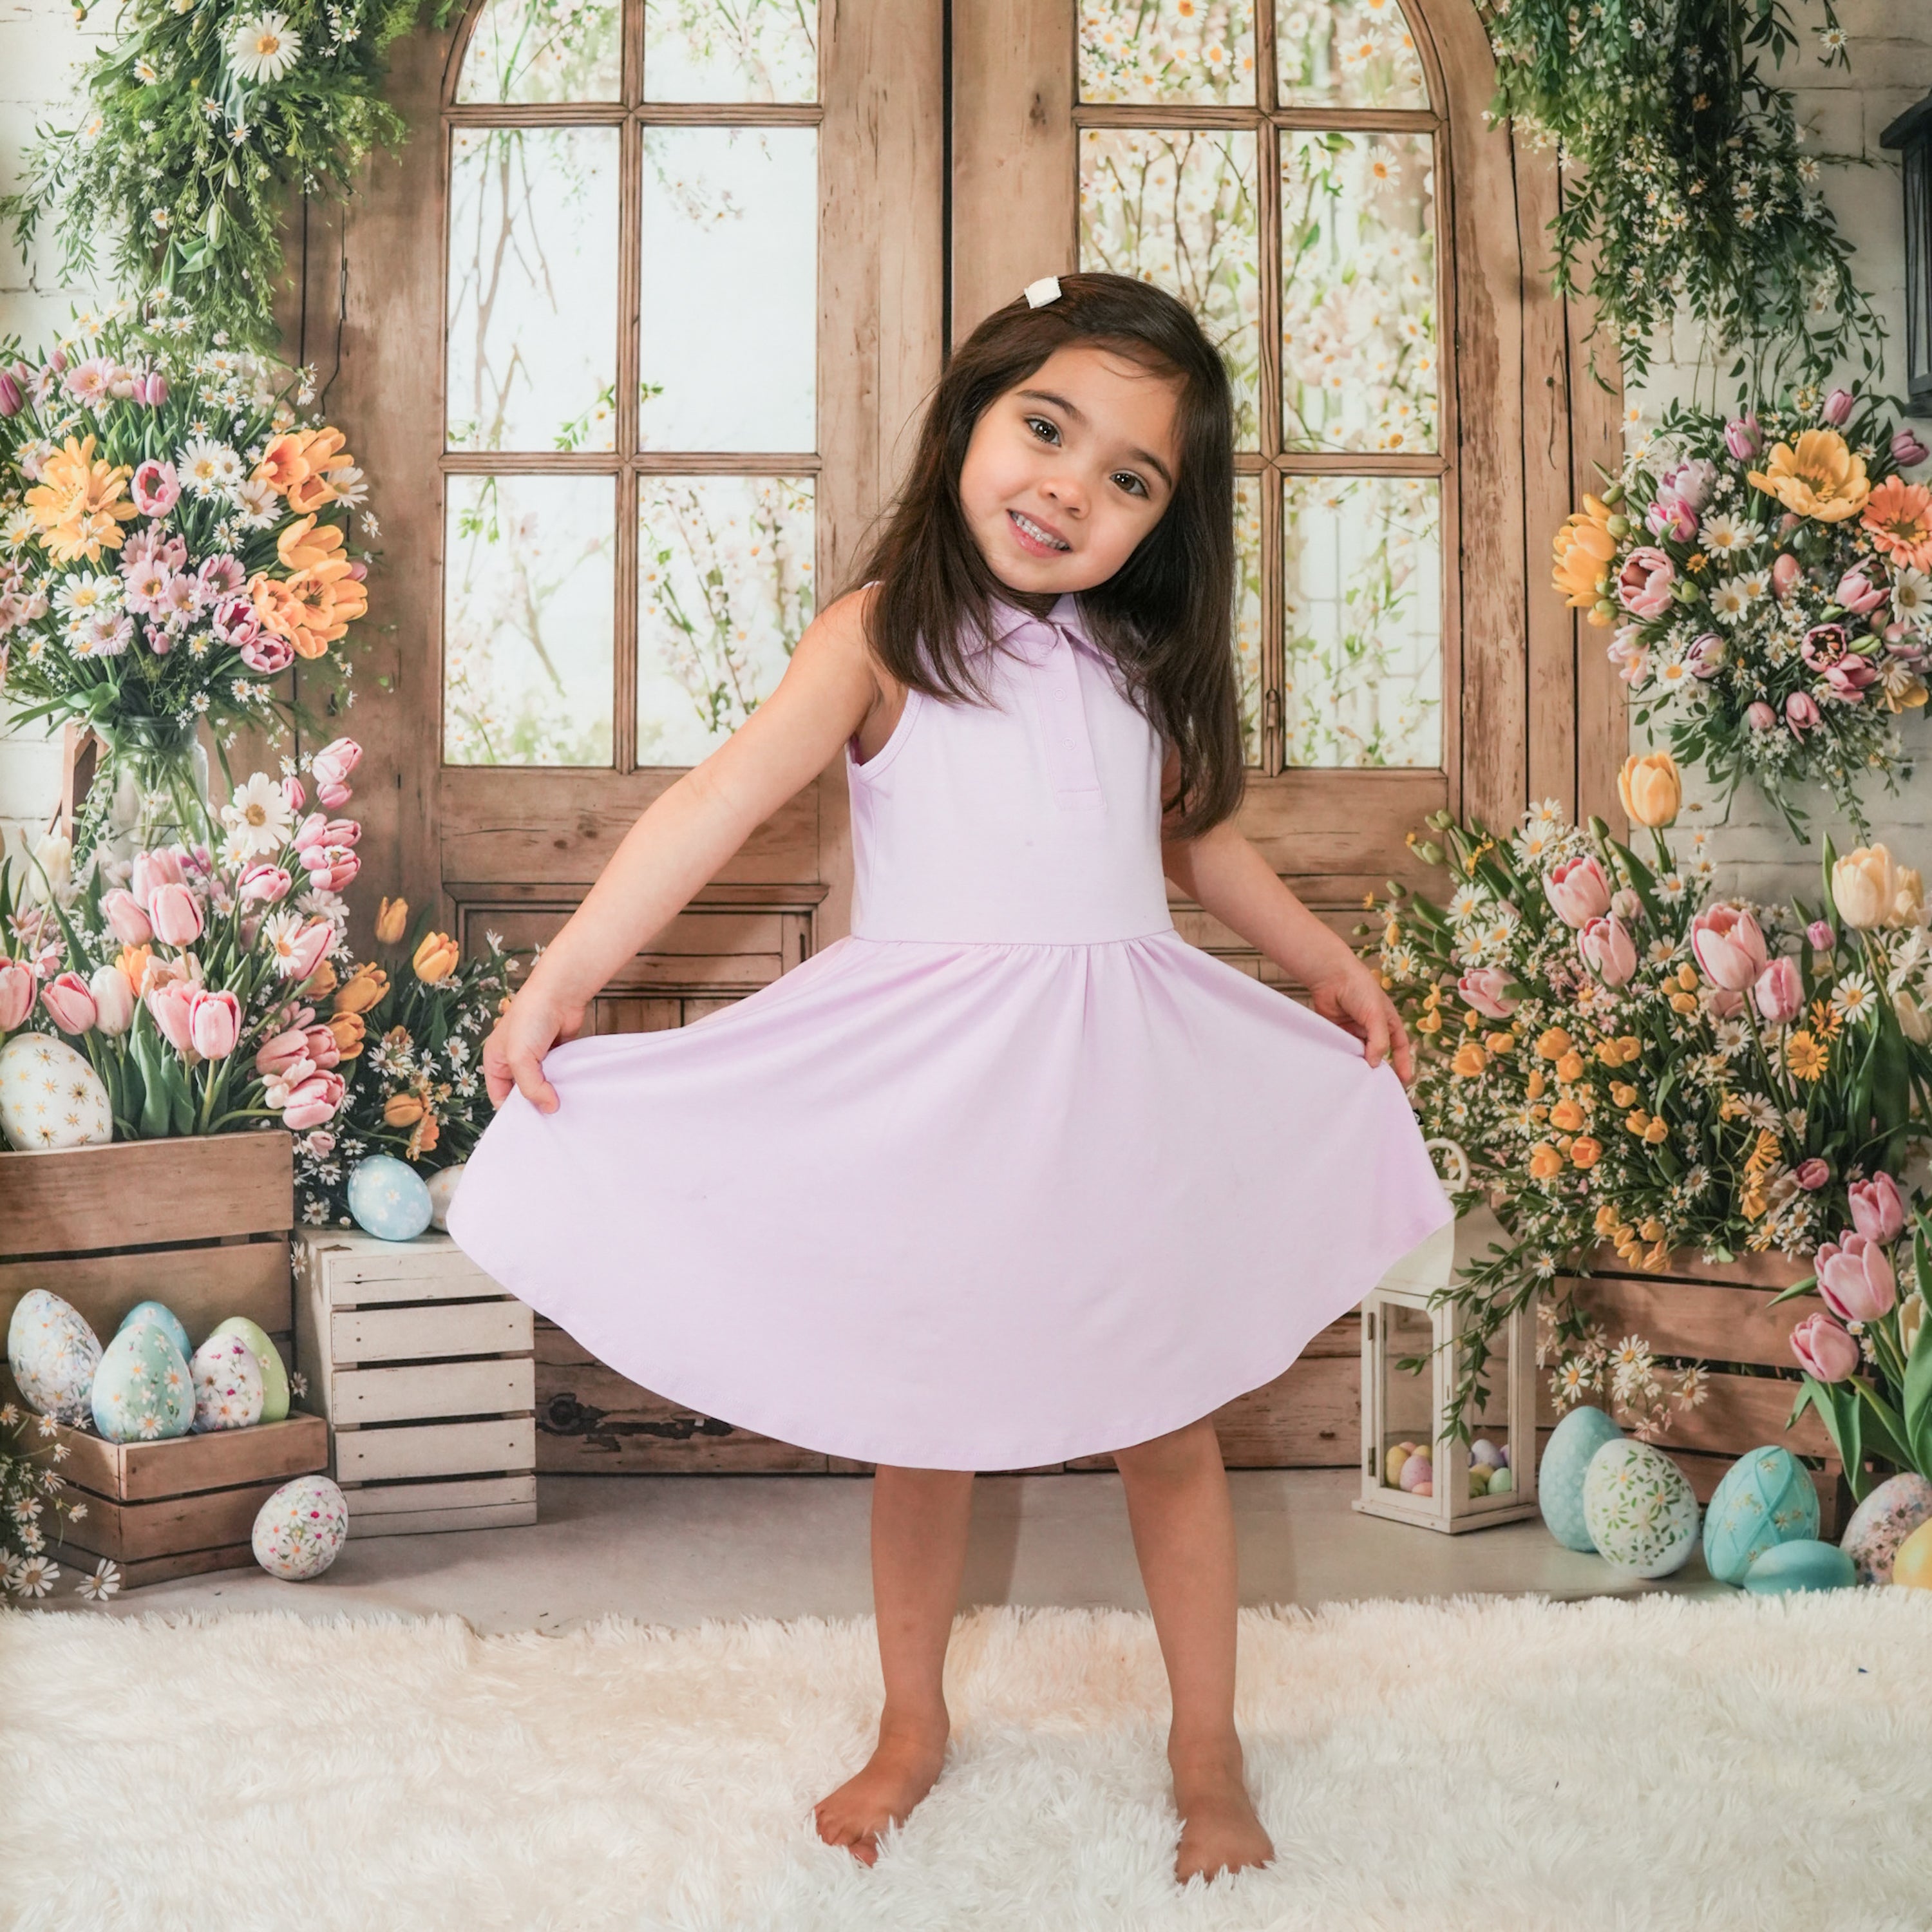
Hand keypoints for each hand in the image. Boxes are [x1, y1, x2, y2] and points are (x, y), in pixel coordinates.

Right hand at [482, 984, 586, 1113]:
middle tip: (551, 1121)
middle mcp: (514, 1060)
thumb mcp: (519, 1058)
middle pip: (523, 1092)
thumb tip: (550, 1108)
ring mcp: (537, 1057)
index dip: (513, 1111)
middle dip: (535, 1104)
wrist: (559, 993)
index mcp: (496, 1061)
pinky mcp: (557, 1052)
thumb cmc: (530, 1019)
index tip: (531, 1126)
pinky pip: (560, 1074)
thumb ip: (530, 1087)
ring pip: (544, 1084)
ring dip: (553, 1093)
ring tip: (566, 1108)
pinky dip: (565, 1081)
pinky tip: (574, 1091)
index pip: (500, 1096)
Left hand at [1307, 960, 1415, 1085]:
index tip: (1404, 1080)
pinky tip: (1341, 1067)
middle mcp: (1372, 1027)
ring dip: (1358, 1063)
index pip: (1399, 1045)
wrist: (1331, 976)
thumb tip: (1375, 1063)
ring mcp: (1354, 1030)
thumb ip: (1379, 1040)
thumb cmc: (1360, 989)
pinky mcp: (1337, 1031)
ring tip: (1357, 1079)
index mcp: (1388, 1021)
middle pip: (1377, 1052)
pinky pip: (1341, 1048)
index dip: (1403, 1061)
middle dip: (1377, 1067)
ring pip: (1358, 1053)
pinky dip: (1342, 1057)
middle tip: (1376, 1085)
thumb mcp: (1376, 1015)